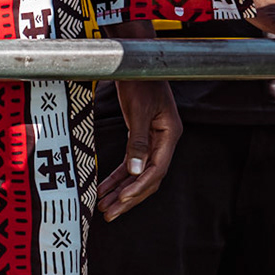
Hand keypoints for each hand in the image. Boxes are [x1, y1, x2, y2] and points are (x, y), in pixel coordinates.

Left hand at [95, 80, 180, 219]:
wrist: (135, 61)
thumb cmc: (140, 80)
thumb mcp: (139, 110)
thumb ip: (138, 141)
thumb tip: (135, 171)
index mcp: (170, 134)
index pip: (157, 169)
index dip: (139, 187)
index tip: (122, 200)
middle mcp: (164, 140)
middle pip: (148, 177)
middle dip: (129, 197)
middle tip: (110, 213)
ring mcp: (153, 139)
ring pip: (138, 173)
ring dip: (122, 190)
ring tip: (105, 206)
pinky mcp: (141, 136)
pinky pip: (130, 162)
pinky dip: (118, 176)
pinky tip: (105, 188)